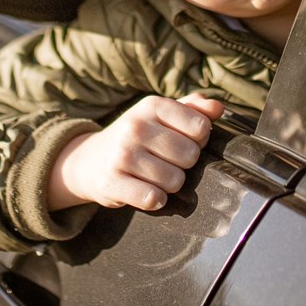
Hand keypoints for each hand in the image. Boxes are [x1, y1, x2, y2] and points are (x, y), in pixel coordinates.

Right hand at [47, 94, 226, 212]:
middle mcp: (135, 127)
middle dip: (184, 164)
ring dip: (170, 184)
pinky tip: (146, 191)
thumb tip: (218, 108)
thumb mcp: (160, 116)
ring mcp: (122, 155)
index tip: (183, 141)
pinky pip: (153, 199)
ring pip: (175, 181)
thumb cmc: (135, 137)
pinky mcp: (112, 182)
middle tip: (166, 161)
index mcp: (152, 105)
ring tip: (154, 176)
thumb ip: (193, 109)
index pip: (200, 126)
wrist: (88, 161)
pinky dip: (156, 200)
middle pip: (190, 156)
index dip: (199, 139)